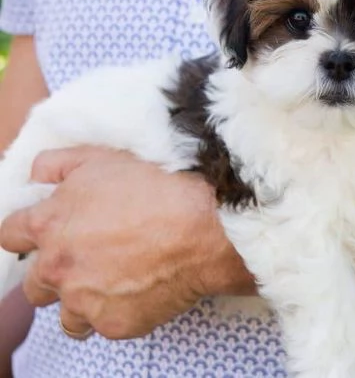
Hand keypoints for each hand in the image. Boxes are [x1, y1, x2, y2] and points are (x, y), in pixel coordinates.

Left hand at [0, 147, 253, 338]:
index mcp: (50, 224)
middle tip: (92, 259)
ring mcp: (84, 301)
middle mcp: (57, 267)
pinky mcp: (114, 324)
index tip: (47, 233)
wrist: (205, 226)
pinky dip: (118, 311)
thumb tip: (37, 175)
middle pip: (35, 285)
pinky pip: (105, 325)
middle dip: (57, 272)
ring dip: (83, 301)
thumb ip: (57, 165)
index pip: (10, 235)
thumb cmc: (159, 187)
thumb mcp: (103, 158)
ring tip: (118, 282)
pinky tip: (142, 290)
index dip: (28, 232)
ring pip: (67, 315)